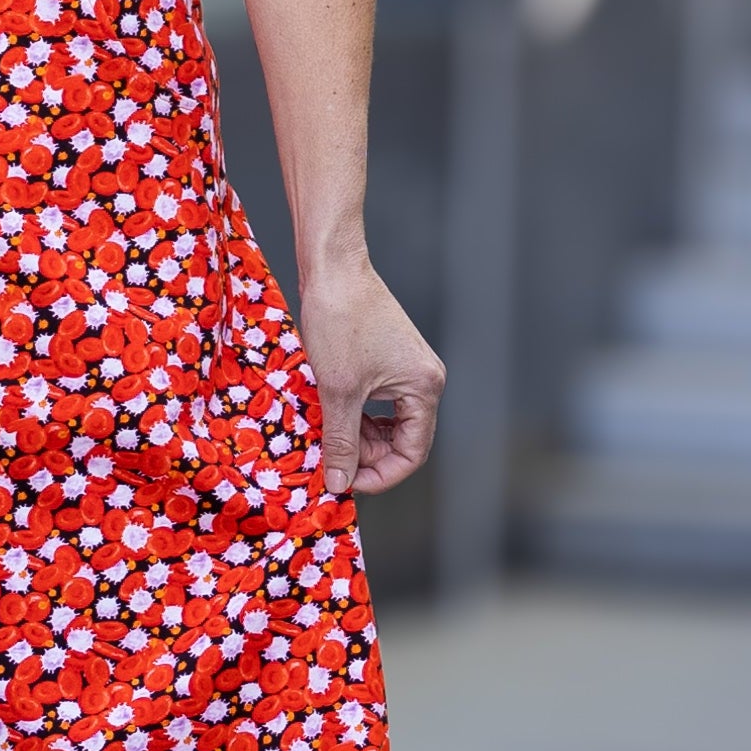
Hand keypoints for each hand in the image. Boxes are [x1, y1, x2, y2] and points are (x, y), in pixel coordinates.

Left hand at [299, 263, 443, 496]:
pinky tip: (329, 411)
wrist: (332, 267)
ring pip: (387, 422)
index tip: (345, 481)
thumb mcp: (338, 390)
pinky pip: (378, 402)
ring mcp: (408, 368)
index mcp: (424, 388)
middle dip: (366, 453)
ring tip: (326, 430)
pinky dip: (355, 413)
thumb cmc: (339, 320)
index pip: (413, 453)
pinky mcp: (389, 359)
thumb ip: (341, 441)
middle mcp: (425, 379)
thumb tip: (340, 483)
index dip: (379, 474)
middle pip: (402, 440)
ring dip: (358, 434)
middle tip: (329, 452)